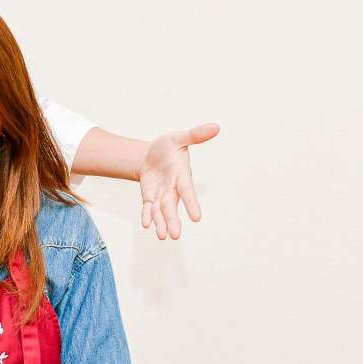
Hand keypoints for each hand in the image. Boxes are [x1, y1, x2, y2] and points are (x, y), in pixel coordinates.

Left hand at [137, 123, 219, 239]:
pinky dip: (147, 216)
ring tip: (162, 237)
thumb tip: (216, 126)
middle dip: (173, 220)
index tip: (197, 218)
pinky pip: (148, 209)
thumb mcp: (177, 138)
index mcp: (181, 175)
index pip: (187, 191)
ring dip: (161, 223)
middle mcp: (172, 189)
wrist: (150, 156)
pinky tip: (146, 224)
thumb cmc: (167, 147)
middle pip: (172, 206)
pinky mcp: (149, 198)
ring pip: (160, 212)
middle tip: (175, 236)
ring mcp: (161, 195)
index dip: (191, 203)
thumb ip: (194, 135)